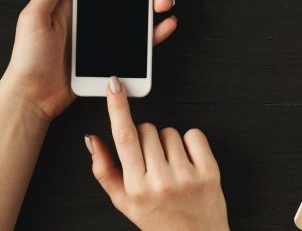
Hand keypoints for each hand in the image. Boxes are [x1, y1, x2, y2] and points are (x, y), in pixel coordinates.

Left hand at [0, 0, 180, 120]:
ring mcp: (102, 35)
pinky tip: (165, 24)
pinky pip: (137, 42)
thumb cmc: (28, 58)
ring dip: (154, 4)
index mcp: (71, 1)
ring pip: (135, 14)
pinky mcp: (111, 55)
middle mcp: (90, 15)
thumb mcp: (33, 16)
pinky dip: (154, 32)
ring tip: (163, 1)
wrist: (34, 95)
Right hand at [85, 77, 228, 230]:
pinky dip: (190, 143)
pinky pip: (193, 135)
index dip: (118, 107)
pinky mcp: (209, 173)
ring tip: (171, 167)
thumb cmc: (159, 220)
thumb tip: (93, 139)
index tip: (115, 85)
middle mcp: (160, 181)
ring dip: (168, 143)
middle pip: (146, 129)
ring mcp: (186, 177)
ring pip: (169, 131)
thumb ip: (104, 169)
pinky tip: (188, 162)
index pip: (124, 137)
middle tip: (153, 164)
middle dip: (146, 139)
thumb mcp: (123, 202)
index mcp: (136, 187)